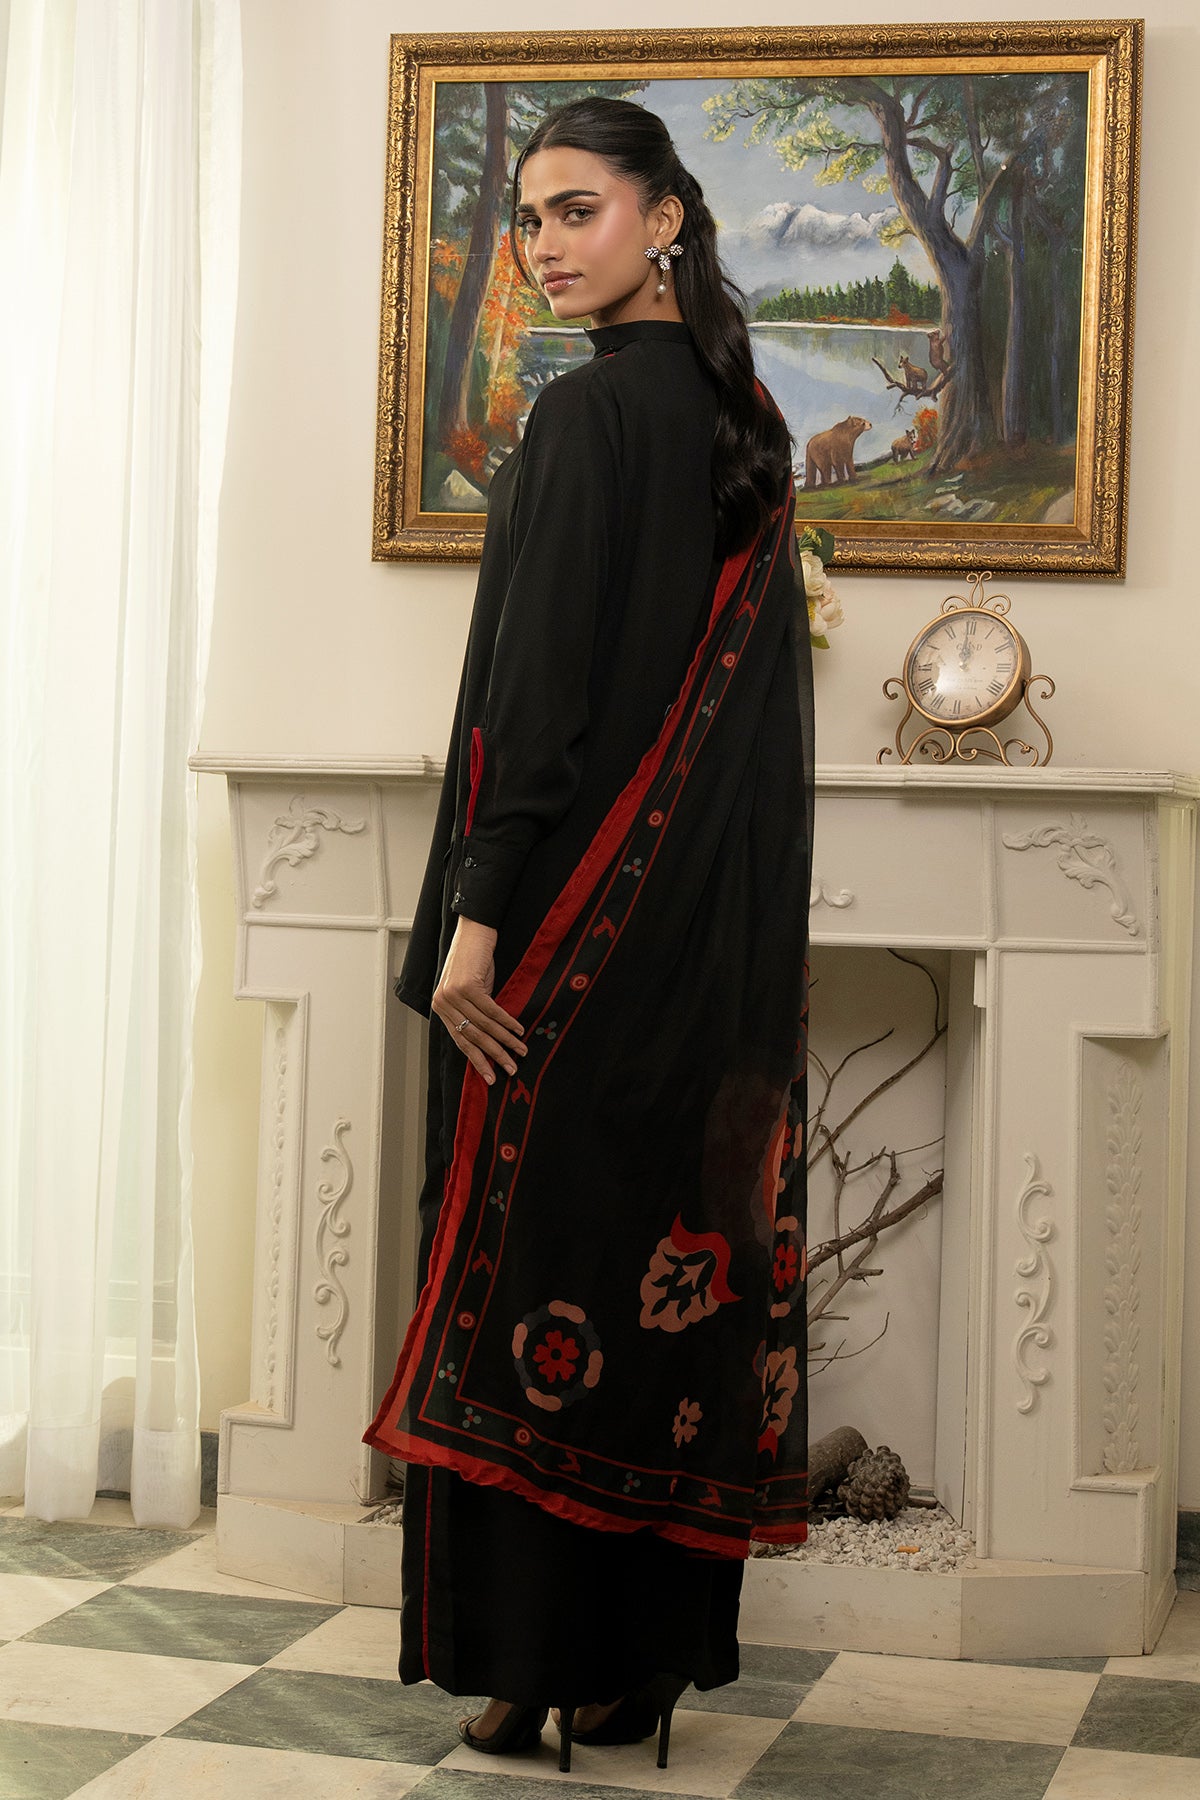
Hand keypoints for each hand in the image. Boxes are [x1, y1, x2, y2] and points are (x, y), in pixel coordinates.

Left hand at [432, 916, 527, 1085]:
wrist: (474, 932)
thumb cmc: (474, 962)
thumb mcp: (470, 990)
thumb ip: (473, 1013)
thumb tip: (490, 1041)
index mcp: (441, 1007)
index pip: (460, 1040)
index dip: (477, 1059)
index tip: (491, 1076)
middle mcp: (443, 1002)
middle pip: (472, 1036)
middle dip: (493, 1056)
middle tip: (510, 1070)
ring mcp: (453, 994)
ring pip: (483, 1025)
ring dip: (505, 1040)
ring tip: (520, 1051)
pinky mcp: (467, 985)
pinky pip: (491, 1010)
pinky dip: (507, 1022)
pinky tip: (518, 1031)